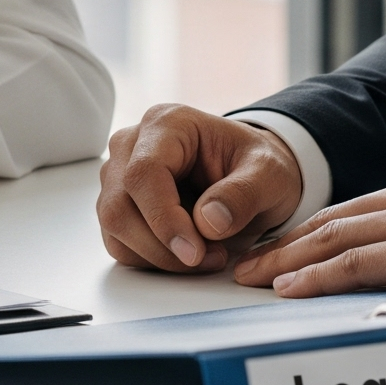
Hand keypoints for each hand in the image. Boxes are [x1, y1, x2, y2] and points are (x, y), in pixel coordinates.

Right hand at [96, 103, 305, 274]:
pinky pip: (120, 244)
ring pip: (115, 229)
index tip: (194, 252)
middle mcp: (132, 145)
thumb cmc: (256, 166)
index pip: (144, 173)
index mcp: (166, 124)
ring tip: (208, 254)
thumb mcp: (269, 174)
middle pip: (119, 206)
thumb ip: (244, 194)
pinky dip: (153, 260)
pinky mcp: (120, 205)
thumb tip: (208, 222)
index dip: (163, 218)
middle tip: (211, 257)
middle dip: (162, 245)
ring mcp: (119, 176)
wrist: (251, 174)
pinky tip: (188, 253)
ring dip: (160, 256)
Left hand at [233, 157, 385, 295]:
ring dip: (286, 259)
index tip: (290, 242)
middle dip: (288, 242)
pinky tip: (289, 288)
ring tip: (250, 276)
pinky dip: (316, 276)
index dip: (320, 226)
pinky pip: (355, 264)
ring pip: (333, 238)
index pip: (361, 206)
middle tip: (249, 259)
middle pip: (335, 218)